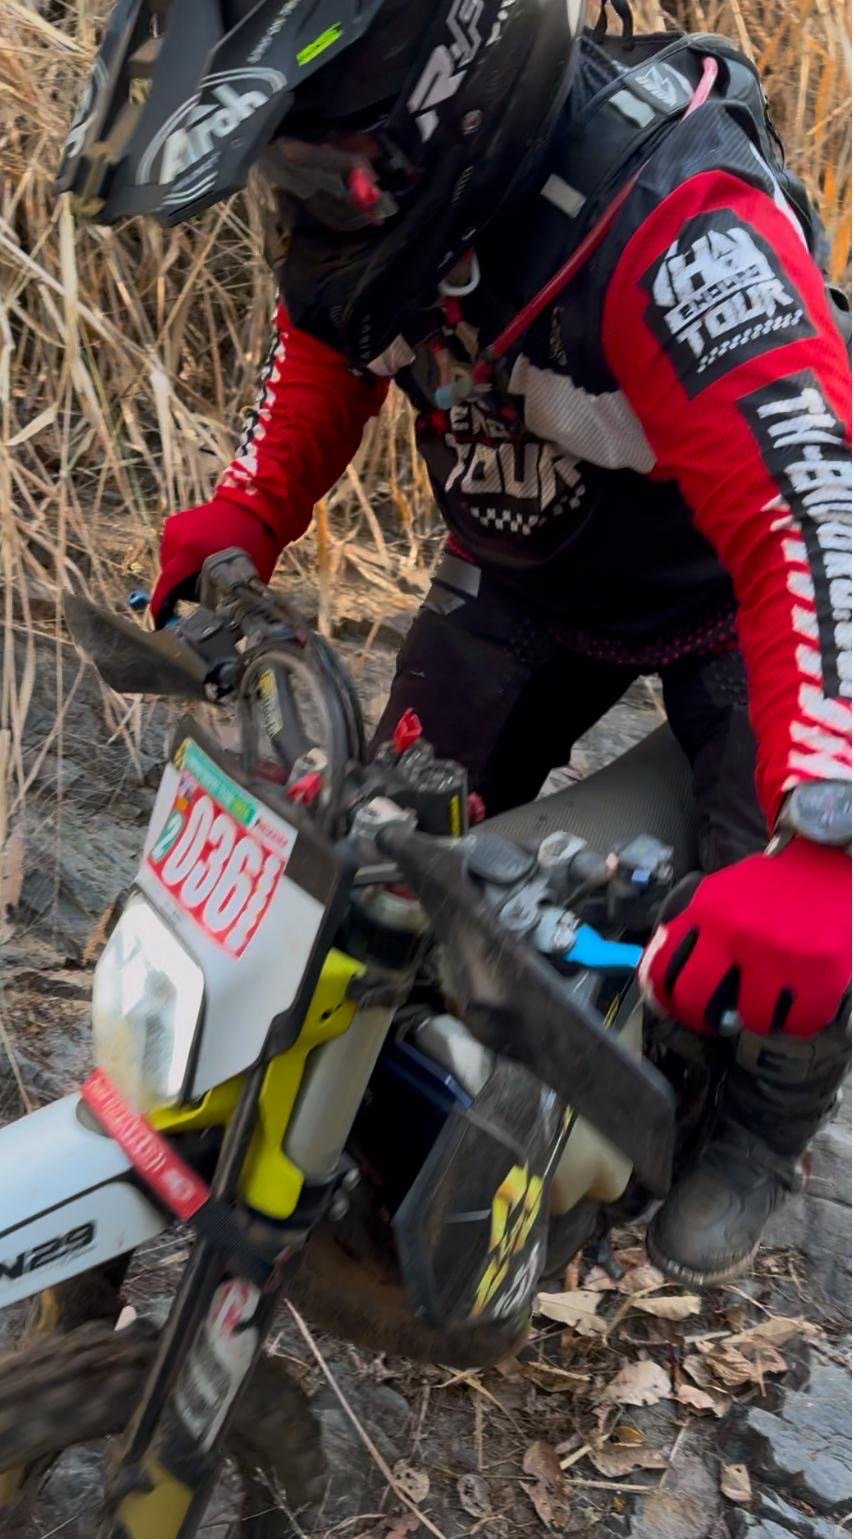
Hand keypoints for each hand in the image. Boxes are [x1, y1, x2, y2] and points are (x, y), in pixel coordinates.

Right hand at [150, 500, 279, 625]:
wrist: (255, 508)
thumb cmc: (255, 544)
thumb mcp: (244, 576)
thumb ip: (225, 596)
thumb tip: (214, 617)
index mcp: (190, 552)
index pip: (167, 586)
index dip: (161, 607)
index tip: (158, 623)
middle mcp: (176, 539)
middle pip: (168, 574)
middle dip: (179, 588)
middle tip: (198, 593)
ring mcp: (174, 528)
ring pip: (170, 562)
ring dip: (181, 571)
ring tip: (202, 571)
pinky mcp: (176, 522)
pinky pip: (174, 548)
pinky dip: (183, 556)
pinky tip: (201, 556)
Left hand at [639, 837, 851, 1036]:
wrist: (823, 864)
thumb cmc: (768, 885)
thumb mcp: (718, 893)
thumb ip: (688, 926)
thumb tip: (657, 971)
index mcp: (707, 914)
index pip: (663, 969)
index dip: (662, 998)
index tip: (671, 1008)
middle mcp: (738, 935)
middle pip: (697, 1000)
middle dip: (700, 1018)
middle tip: (713, 1020)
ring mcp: (780, 956)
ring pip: (752, 1019)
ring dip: (754, 1019)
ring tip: (761, 1007)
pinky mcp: (821, 972)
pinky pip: (798, 1022)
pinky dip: (794, 1022)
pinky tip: (792, 1008)